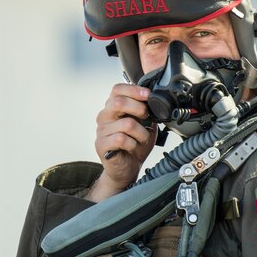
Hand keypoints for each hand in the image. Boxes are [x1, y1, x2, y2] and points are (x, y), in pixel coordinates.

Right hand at [87, 84, 156, 201]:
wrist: (128, 167)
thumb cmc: (135, 144)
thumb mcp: (145, 124)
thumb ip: (147, 111)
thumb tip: (155, 101)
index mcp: (113, 107)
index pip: (117, 89)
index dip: (134, 89)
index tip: (148, 95)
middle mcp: (104, 116)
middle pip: (118, 102)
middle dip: (139, 109)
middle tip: (146, 118)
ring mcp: (101, 130)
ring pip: (126, 124)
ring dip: (141, 133)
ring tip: (141, 139)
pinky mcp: (101, 144)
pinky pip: (121, 139)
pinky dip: (133, 144)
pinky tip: (132, 147)